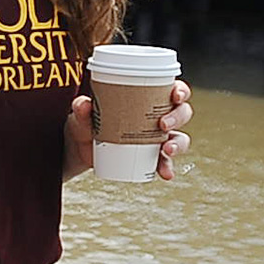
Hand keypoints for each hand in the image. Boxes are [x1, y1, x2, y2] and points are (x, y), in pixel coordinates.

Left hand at [63, 79, 193, 180]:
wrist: (81, 146)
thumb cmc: (88, 120)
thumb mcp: (83, 113)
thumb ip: (82, 108)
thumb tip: (83, 105)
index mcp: (149, 97)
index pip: (173, 90)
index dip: (180, 91)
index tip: (175, 96)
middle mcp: (158, 116)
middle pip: (182, 113)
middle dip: (178, 117)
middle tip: (163, 124)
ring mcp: (156, 138)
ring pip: (180, 138)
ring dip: (178, 144)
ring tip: (167, 150)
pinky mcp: (150, 157)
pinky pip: (165, 162)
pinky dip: (168, 167)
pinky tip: (166, 173)